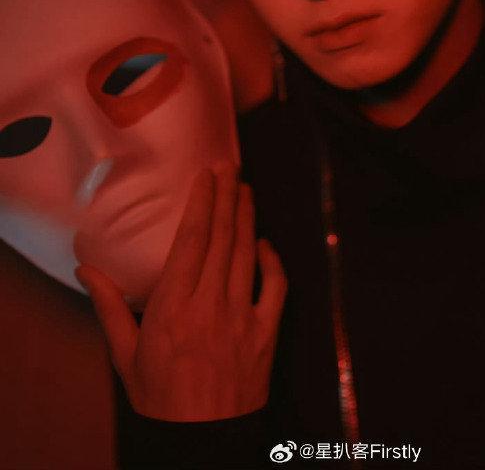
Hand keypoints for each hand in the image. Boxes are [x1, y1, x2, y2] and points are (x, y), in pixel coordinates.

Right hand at [76, 168, 286, 420]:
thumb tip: (86, 269)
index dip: (201, 203)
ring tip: (246, 189)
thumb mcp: (126, 355)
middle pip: (222, 238)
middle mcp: (210, 305)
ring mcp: (242, 317)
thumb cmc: (160, 398)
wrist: (201, 441)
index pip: (191, 241)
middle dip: (227, 197)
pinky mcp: (266, 333)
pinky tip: (265, 244)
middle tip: (230, 166)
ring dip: (247, 217)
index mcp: (173, 307)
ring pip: (247, 254)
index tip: (205, 175)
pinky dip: (273, 261)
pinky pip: (276, 287)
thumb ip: (110, 307)